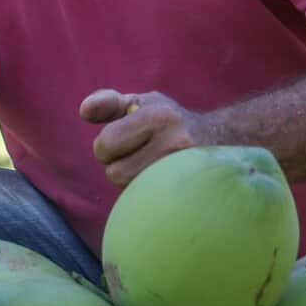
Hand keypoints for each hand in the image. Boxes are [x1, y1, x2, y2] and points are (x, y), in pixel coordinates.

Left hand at [81, 88, 212, 187]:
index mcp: (158, 115)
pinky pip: (148, 203)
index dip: (107, 146)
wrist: (221, 139)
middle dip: (119, 166)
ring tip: (151, 168)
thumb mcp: (141, 103)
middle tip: (137, 157)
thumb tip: (84, 111)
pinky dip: (147, 195)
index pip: (106, 144)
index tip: (120, 142)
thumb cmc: (168, 120)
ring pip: (131, 191)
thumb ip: (109, 104)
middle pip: (116, 173)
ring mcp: (186, 168)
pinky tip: (159, 182)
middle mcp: (176, 140)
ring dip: (133, 182)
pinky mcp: (192, 191)